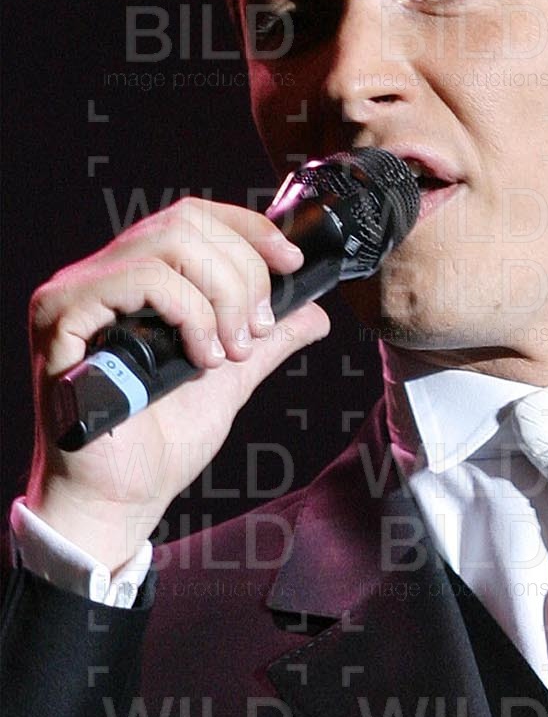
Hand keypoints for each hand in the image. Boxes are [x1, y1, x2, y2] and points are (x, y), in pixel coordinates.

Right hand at [25, 197, 329, 570]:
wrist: (123, 498)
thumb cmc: (160, 446)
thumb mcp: (229, 381)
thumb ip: (265, 342)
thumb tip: (313, 312)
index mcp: (132, 281)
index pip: (192, 217)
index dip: (249, 230)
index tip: (291, 264)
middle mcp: (99, 276)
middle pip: (186, 221)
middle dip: (243, 273)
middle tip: (255, 331)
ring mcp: (77, 294)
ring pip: (168, 244)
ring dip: (220, 297)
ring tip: (227, 351)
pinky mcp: (64, 318)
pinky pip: (141, 281)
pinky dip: (189, 313)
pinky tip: (200, 358)